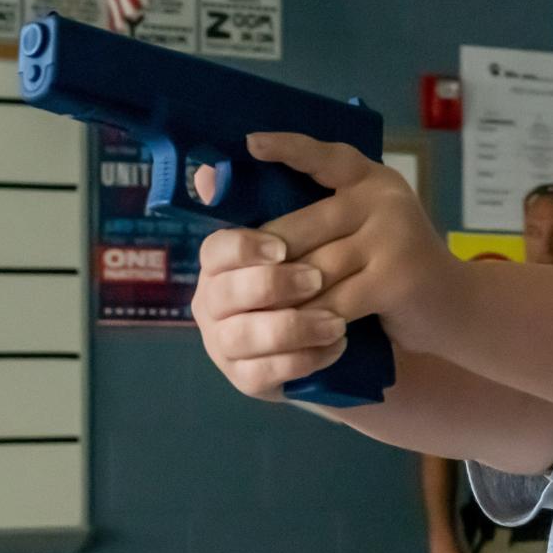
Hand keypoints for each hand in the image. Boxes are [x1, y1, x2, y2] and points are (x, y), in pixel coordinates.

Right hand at [191, 222, 348, 400]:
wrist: (340, 328)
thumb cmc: (314, 272)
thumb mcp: (303, 237)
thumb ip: (277, 207)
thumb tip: (217, 172)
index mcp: (219, 265)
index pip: (215, 251)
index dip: (245, 248)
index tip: (283, 248)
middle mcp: (212, 305)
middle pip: (225, 294)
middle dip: (274, 286)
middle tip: (318, 280)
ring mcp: (224, 345)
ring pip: (242, 337)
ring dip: (292, 328)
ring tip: (337, 322)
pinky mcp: (245, 380)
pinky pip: (262, 374)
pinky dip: (302, 361)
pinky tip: (336, 345)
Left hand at [243, 132, 461, 350]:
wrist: (457, 305)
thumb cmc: (395, 268)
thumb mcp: (366, 229)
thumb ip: (323, 221)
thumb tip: (253, 233)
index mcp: (371, 180)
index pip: (326, 156)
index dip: (289, 148)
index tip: (251, 142)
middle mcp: (383, 200)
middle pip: (303, 227)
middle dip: (269, 260)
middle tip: (238, 282)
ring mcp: (392, 238)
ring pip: (315, 269)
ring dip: (287, 298)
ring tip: (260, 315)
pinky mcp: (396, 279)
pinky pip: (335, 302)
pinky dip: (313, 322)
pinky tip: (299, 333)